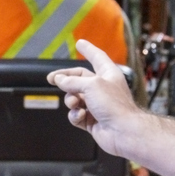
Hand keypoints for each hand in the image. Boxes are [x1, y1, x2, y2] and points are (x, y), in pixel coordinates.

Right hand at [48, 40, 143, 156]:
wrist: (123, 132)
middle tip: (52, 79)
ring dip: (71, 100)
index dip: (88, 50)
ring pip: (75, 98)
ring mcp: (97, 105)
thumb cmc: (114, 105)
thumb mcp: (91, 85)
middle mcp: (103, 88)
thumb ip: (72, 81)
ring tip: (74, 103)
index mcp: (108, 74)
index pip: (97, 57)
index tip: (80, 43)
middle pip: (79, 79)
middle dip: (66, 80)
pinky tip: (81, 116)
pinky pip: (76, 115)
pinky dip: (75, 115)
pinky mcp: (92, 120)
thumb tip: (59, 80)